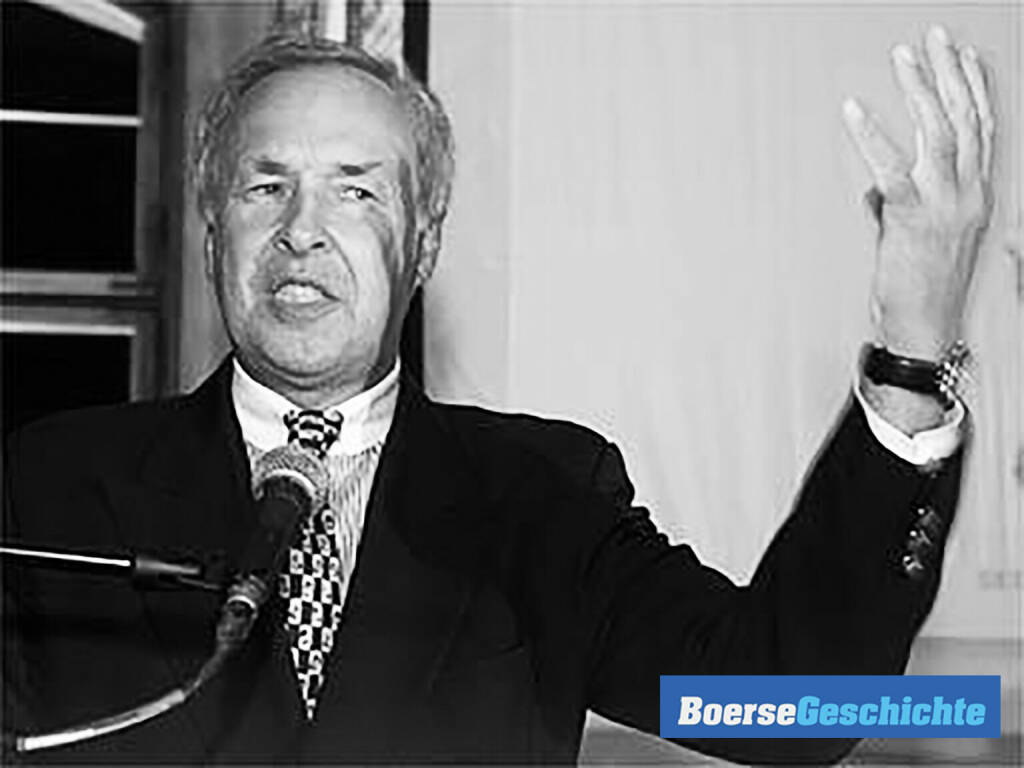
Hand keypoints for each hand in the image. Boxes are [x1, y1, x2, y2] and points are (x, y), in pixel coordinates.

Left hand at [843, 25, 994, 360]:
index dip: (975, 89)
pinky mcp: (912, 218)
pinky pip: (890, 166)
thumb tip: (875, 191)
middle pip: (965, 119)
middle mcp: (969, 194)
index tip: (965, 56)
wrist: (922, 330)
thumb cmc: (918, 288)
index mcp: (978, 197)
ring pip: (939, 132)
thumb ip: (901, 208)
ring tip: (902, 58)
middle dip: (950, 73)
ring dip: (920, 89)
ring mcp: (945, 205)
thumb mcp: (920, 240)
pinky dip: (870, 135)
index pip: (984, 130)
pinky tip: (853, 111)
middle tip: (933, 38)